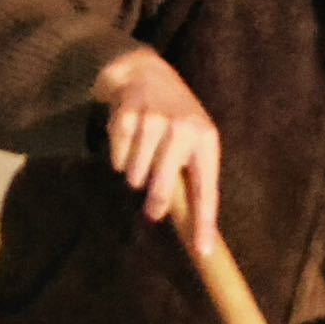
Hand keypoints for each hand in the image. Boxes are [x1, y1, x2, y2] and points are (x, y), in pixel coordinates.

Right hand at [94, 46, 219, 254]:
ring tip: (143, 154)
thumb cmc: (174, 119)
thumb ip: (191, 177)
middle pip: (162, 188)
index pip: (206, 190)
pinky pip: (117, 160)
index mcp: (206, 139)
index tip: (202, 251)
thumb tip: (192, 228)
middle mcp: (183, 127)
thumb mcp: (193, 141)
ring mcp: (153, 120)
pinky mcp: (126, 116)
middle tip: (153, 212)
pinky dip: (120, 158)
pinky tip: (129, 139)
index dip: (204, 223)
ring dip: (136, 174)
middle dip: (156, 204)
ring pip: (136, 176)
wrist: (145, 72)